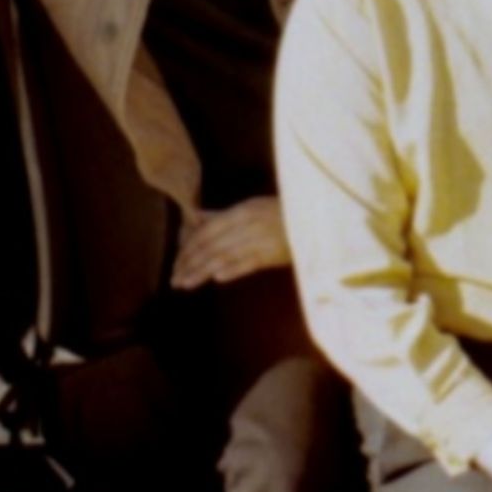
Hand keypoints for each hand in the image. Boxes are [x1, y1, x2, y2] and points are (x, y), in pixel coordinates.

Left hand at [171, 195, 291, 289]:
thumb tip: (195, 218)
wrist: (316, 216)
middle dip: (190, 262)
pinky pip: (251, 261)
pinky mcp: (274, 253)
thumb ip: (222, 216)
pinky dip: (234, 269)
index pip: (206, 231)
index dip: (188, 248)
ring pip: (225, 255)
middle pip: (212, 244)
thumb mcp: (251, 207)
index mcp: (241, 211)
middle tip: (174, 279)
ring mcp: (261, 238)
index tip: (176, 263)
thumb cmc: (282, 213)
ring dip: (203, 271)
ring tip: (185, 284)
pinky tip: (217, 278)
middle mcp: (247, 223)